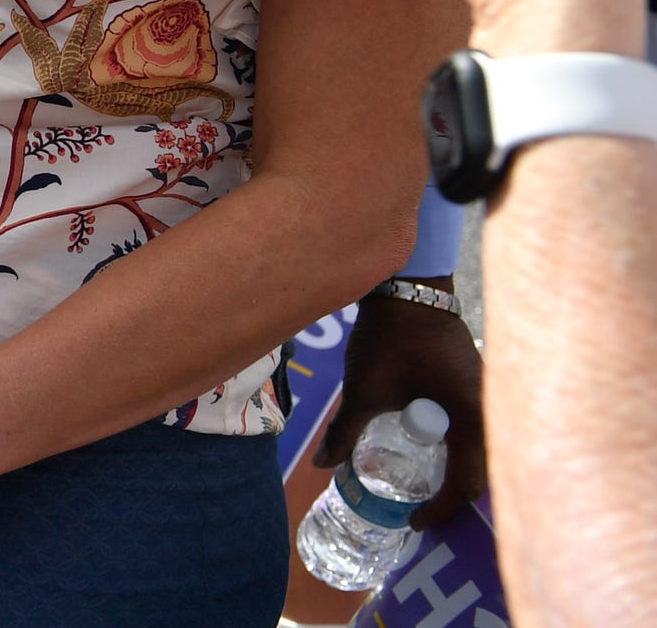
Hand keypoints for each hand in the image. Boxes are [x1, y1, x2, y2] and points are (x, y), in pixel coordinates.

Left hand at [319, 287, 487, 525]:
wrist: (409, 288)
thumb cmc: (389, 337)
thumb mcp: (364, 389)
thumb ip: (345, 430)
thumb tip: (321, 464)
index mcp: (471, 416)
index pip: (467, 482)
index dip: (442, 509)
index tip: (414, 522)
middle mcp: (490, 411)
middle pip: (480, 472)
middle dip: (452, 497)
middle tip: (421, 512)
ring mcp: (489, 397)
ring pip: (480, 451)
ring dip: (456, 473)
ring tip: (427, 491)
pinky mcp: (478, 386)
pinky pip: (475, 429)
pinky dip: (456, 448)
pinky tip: (430, 453)